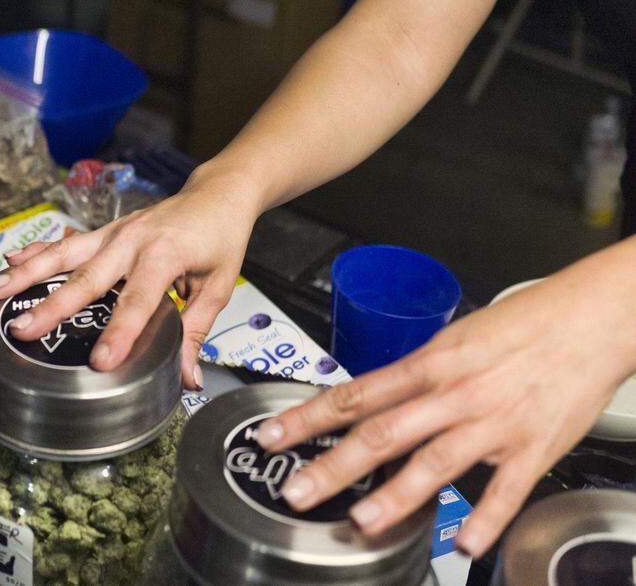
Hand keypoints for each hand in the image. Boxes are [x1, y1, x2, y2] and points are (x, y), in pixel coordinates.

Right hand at [0, 161, 261, 388]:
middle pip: (88, 279)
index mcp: (165, 256)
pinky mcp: (105, 231)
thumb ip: (196, 332)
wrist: (216, 193)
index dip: (119, 332)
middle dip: (53, 306)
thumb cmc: (220, 239)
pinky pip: (66, 243)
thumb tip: (187, 380)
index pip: (138, 301)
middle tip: (23, 331)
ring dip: (29, 273)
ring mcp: (114, 233)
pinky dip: (37, 251)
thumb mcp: (219, 287)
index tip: (99, 362)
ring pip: (65, 255)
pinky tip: (9, 261)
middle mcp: (133, 241)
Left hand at [254, 259, 635, 557]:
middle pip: (381, 433)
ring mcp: (491, 424)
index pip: (354, 394)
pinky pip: (505, 490)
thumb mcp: (454, 340)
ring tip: (362, 521)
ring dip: (395, 496)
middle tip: (297, 491)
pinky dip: (485, 518)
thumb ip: (414, 376)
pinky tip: (464, 543)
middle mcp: (453, 394)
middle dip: (333, 465)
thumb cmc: (523, 325)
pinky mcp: (533, 448)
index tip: (271, 436)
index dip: (307, 418)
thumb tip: (373, 401)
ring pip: (433, 463)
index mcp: (429, 364)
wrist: (590, 317)